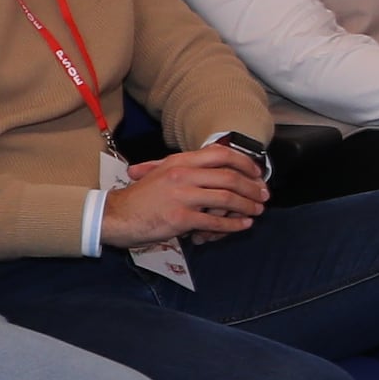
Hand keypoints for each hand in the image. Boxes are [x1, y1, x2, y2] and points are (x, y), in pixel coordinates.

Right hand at [110, 145, 269, 243]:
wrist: (115, 216)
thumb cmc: (141, 197)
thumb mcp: (162, 172)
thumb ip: (187, 168)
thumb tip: (216, 165)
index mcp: (180, 161)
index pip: (221, 154)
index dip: (244, 163)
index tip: (257, 173)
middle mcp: (183, 174)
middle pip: (229, 177)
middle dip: (252, 187)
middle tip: (263, 195)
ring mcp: (182, 196)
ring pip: (226, 199)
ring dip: (247, 206)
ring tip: (257, 211)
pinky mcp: (179, 218)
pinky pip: (214, 222)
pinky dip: (233, 225)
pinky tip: (243, 225)